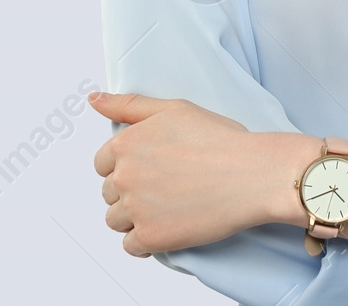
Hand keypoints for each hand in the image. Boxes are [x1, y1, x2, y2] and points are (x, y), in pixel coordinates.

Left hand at [89, 91, 273, 257]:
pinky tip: (169, 226)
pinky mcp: (151, 237)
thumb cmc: (220, 140)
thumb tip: (94, 100)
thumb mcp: (173, 109)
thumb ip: (129, 105)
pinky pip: (131, 246)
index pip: (103, 163)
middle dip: (131, 191)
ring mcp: (136, 209)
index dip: (127, 166)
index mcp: (126, 144)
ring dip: (136, 217)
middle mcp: (124, 176)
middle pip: (109, 193)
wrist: (253, 174)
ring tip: (169, 206)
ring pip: (116, 220)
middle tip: (167, 186)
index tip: (152, 168)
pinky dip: (146, 240)